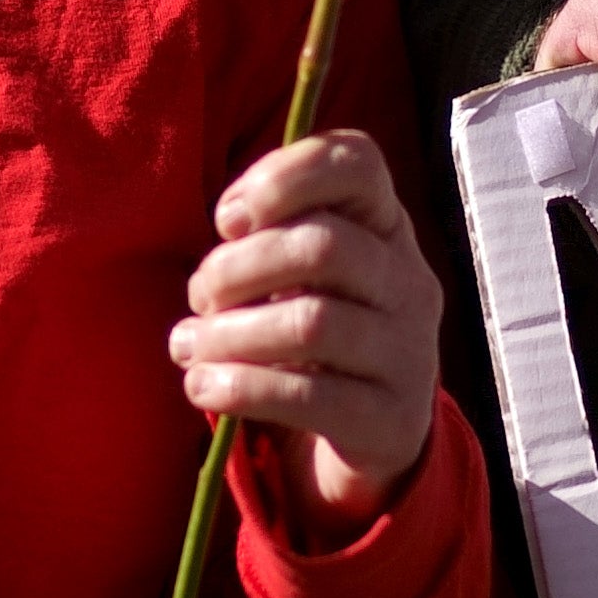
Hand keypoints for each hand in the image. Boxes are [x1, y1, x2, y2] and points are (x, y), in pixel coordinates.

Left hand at [174, 128, 446, 517]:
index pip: (358, 163)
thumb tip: (230, 226)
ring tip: (189, 346)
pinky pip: (309, 396)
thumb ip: (268, 237)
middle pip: (323, 246)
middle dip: (238, 268)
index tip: (228, 220)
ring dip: (228, 334)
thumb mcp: (300, 274)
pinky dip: (241, 388)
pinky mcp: (392, 420)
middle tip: (200, 296)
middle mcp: (409, 282)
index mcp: (385, 228)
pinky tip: (203, 387)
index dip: (283, 176)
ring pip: (311, 323)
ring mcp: (409, 353)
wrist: (372, 433)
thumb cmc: (313, 334)